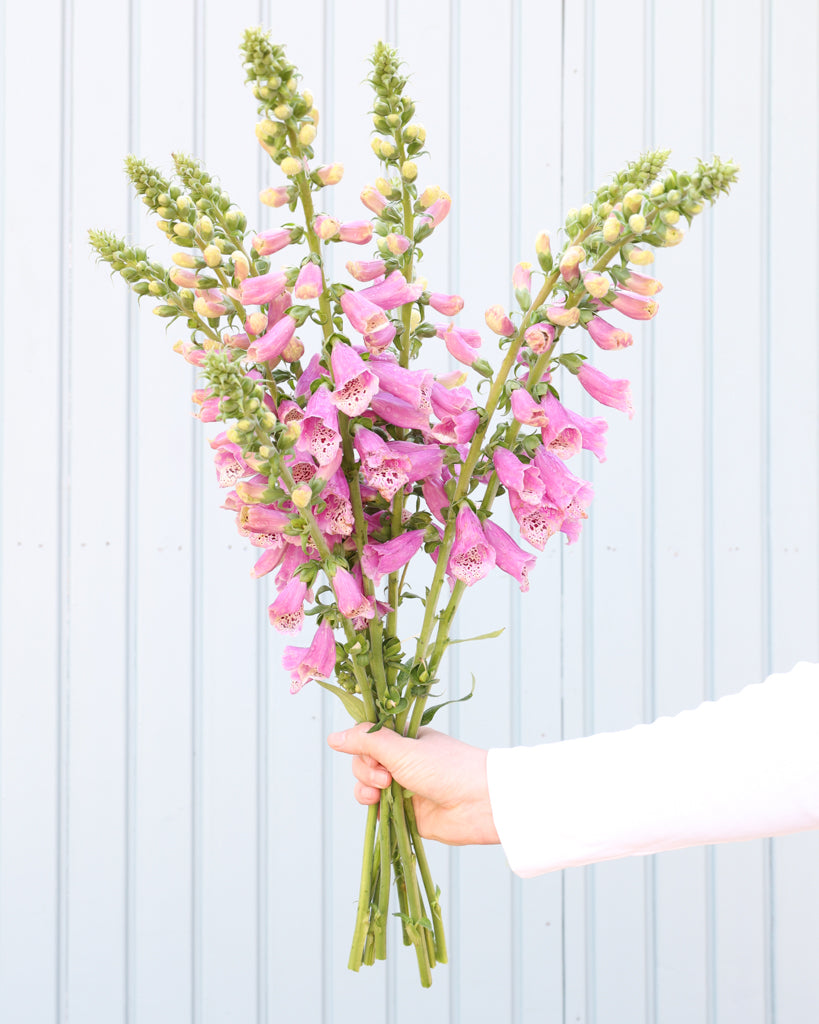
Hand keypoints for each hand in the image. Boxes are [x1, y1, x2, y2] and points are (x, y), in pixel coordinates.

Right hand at [327, 723, 499, 845]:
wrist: (478, 803)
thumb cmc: (446, 768)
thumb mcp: (402, 749)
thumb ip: (366, 743)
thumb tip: (332, 738)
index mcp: (404, 737)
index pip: (368, 736)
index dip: (361, 744)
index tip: (369, 751)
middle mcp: (402, 759)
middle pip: (363, 761)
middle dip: (366, 770)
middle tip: (386, 777)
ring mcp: (403, 785)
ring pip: (367, 786)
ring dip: (366, 789)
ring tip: (384, 792)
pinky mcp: (405, 812)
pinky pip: (377, 810)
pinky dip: (373, 809)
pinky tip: (379, 807)